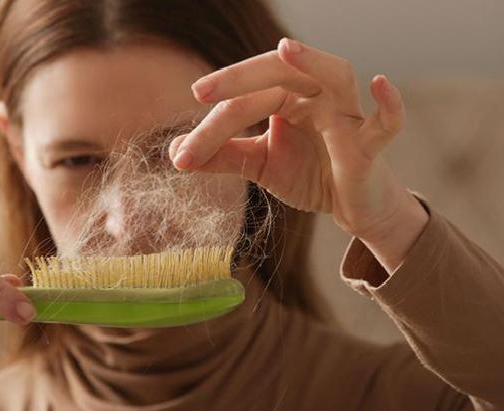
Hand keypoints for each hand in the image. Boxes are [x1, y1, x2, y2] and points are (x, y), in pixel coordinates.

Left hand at [169, 37, 422, 243]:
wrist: (349, 206)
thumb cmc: (308, 174)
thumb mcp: (259, 164)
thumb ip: (222, 156)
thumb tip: (175, 153)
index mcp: (286, 97)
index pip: (243, 101)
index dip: (210, 126)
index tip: (180, 155)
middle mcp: (315, 95)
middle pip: (279, 73)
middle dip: (240, 78)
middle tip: (201, 91)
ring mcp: (345, 115)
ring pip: (333, 75)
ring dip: (313, 61)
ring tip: (286, 49)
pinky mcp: (370, 144)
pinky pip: (385, 122)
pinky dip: (389, 104)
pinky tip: (380, 83)